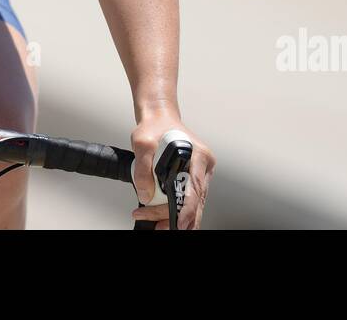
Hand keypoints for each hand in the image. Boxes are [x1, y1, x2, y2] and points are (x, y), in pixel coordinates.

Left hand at [130, 113, 214, 229]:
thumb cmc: (155, 126)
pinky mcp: (192, 179)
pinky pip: (186, 199)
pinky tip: (161, 217)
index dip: (187, 209)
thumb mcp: (143, 142)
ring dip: (172, 215)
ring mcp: (199, 173)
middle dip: (178, 219)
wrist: (158, 119)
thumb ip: (143, 168)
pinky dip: (174, 209)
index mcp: (199, 155)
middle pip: (195, 201)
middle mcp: (203, 166)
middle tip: (161, 228)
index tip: (179, 222)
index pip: (195, 188)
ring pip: (191, 204)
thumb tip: (146, 194)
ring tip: (155, 224)